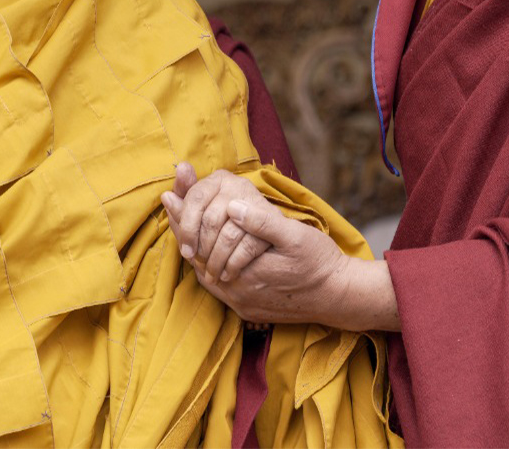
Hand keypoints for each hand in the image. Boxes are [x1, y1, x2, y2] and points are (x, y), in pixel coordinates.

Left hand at [162, 166, 396, 330]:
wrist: (339, 297)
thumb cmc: (319, 261)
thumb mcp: (294, 235)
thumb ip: (261, 222)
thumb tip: (232, 206)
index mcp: (242, 275)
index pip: (198, 247)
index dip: (182, 220)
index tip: (169, 196)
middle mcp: (236, 295)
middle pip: (196, 261)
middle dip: (182, 232)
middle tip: (170, 204)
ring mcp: (242, 305)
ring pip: (205, 275)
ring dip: (194, 249)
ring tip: (182, 223)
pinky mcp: (249, 310)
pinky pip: (219, 287)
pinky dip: (208, 266)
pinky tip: (207, 249)